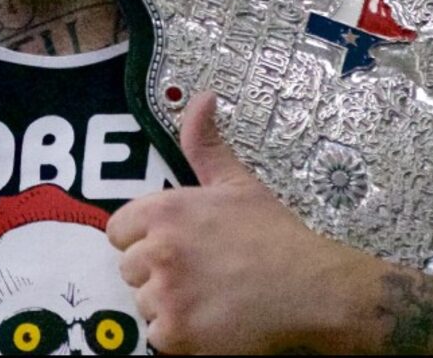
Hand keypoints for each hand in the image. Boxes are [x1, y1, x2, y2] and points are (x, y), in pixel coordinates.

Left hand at [107, 93, 379, 353]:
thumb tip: (201, 99)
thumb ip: (205, 143)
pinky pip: (158, 338)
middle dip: (158, 274)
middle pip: (130, 269)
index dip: (144, 240)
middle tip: (201, 274)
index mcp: (165, 210)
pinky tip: (212, 321)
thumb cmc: (276, 238)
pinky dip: (182, 337)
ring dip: (170, 306)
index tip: (174, 246)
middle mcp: (158, 250)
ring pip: (144, 304)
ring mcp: (166, 295)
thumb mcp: (237, 183)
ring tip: (210, 297)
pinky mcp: (177, 335)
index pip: (119, 231)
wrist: (314, 290)